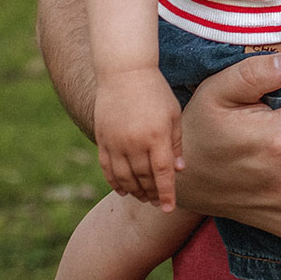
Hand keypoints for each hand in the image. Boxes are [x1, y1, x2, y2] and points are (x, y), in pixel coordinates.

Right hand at [94, 67, 185, 210]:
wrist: (124, 71)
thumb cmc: (155, 90)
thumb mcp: (173, 113)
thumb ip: (176, 143)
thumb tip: (179, 170)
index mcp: (156, 136)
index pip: (162, 173)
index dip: (166, 193)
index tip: (168, 208)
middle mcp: (134, 142)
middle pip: (143, 178)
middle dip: (151, 193)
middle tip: (156, 203)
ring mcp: (115, 141)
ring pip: (123, 177)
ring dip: (133, 191)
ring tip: (142, 198)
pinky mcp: (102, 138)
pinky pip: (107, 167)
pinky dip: (114, 181)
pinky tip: (122, 190)